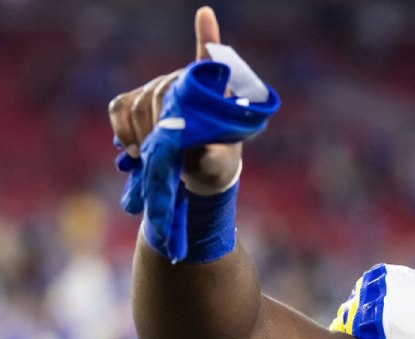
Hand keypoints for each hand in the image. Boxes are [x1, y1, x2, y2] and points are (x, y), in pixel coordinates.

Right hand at [108, 6, 241, 194]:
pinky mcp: (137, 100)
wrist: (197, 170)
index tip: (205, 13)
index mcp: (210, 92)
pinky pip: (120, 106)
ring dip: (139, 132)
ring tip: (147, 155)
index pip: (208, 58)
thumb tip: (197, 147)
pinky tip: (130, 149)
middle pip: (160, 94)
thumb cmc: (214, 160)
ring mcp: (158, 89)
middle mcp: (182, 82)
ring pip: (138, 102)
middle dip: (156, 127)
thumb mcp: (217, 161)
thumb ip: (208, 153)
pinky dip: (121, 128)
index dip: (207, 35)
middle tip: (160, 154)